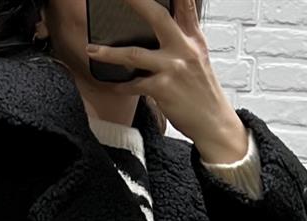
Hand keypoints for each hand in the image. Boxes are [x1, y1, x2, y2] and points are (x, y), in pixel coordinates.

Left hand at [86, 0, 248, 163]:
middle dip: (136, 2)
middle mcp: (184, 48)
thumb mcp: (199, 57)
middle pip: (157, 16)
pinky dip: (121, 86)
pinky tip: (113, 85)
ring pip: (134, 54)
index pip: (185, 4)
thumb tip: (166, 23)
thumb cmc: (202, 91)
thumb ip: (183, 37)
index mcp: (193, 38)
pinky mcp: (163, 89)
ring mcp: (173, 68)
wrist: (214, 122)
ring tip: (92, 50)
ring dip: (109, 53)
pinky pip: (134, 85)